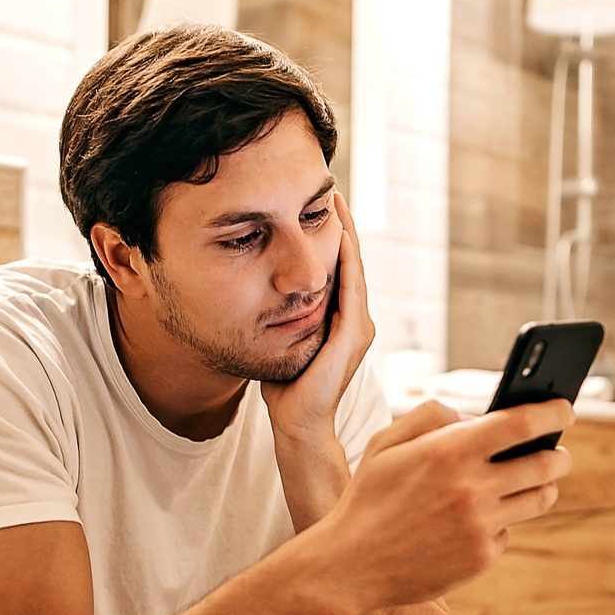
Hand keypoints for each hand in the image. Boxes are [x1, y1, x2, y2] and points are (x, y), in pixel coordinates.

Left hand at [261, 191, 375, 445]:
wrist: (297, 423)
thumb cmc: (285, 389)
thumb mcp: (281, 338)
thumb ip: (278, 314)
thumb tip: (255, 290)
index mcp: (342, 321)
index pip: (340, 269)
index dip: (333, 237)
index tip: (319, 206)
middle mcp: (357, 320)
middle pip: (351, 262)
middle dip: (343, 226)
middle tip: (333, 190)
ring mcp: (359, 327)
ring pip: (354, 268)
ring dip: (347, 234)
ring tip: (337, 202)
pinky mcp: (353, 335)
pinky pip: (352, 288)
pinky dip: (346, 260)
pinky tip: (339, 235)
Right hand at [313, 397, 576, 612]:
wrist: (350, 566)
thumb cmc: (368, 497)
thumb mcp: (385, 442)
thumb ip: (431, 415)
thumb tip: (476, 417)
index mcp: (448, 451)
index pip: (522, 423)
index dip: (553, 411)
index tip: (565, 408)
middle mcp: (471, 488)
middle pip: (545, 464)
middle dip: (559, 454)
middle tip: (558, 452)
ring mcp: (480, 526)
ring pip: (539, 499)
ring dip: (544, 487)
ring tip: (539, 481)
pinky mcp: (481, 558)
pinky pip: (507, 532)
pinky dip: (498, 523)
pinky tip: (478, 521)